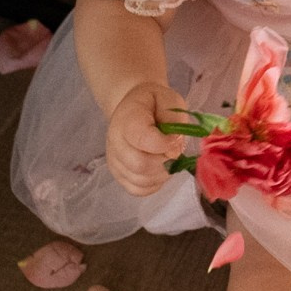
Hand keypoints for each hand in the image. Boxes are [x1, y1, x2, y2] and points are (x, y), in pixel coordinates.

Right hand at [106, 80, 188, 196]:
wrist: (135, 109)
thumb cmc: (155, 104)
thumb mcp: (169, 100)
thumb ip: (174, 121)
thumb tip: (174, 150)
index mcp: (127, 119)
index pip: (143, 139)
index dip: (165, 143)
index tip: (175, 138)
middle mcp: (115, 142)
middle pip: (141, 165)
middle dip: (165, 161)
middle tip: (172, 149)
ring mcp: (115, 160)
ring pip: (142, 180)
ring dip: (162, 173)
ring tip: (165, 156)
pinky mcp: (119, 175)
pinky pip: (139, 189)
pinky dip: (154, 182)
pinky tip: (158, 167)